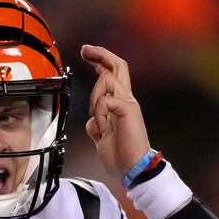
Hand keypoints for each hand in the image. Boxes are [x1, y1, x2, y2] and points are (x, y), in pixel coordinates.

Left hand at [81, 45, 150, 178]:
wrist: (133, 169)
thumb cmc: (120, 157)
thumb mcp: (102, 138)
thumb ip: (97, 127)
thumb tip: (91, 122)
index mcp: (120, 104)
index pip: (112, 75)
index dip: (100, 61)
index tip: (87, 53)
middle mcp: (127, 99)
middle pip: (118, 66)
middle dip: (100, 54)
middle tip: (85, 49)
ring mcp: (129, 103)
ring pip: (108, 79)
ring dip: (95, 95)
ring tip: (96, 118)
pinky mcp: (128, 110)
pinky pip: (106, 100)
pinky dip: (98, 112)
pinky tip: (101, 126)